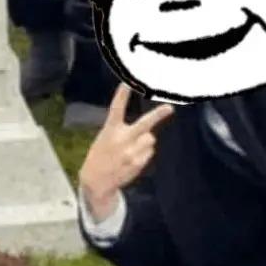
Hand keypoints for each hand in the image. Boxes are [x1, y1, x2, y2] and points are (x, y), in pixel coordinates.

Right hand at [78, 83, 173, 220]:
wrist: (95, 181)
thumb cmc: (101, 156)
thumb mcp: (105, 138)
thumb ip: (123, 132)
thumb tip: (149, 133)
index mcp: (110, 130)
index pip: (116, 109)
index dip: (122, 95)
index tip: (127, 83)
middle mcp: (121, 139)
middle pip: (144, 123)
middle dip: (158, 115)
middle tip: (170, 108)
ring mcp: (131, 152)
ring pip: (150, 138)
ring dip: (145, 141)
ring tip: (132, 148)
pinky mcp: (138, 163)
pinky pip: (150, 152)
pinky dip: (144, 153)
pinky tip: (132, 159)